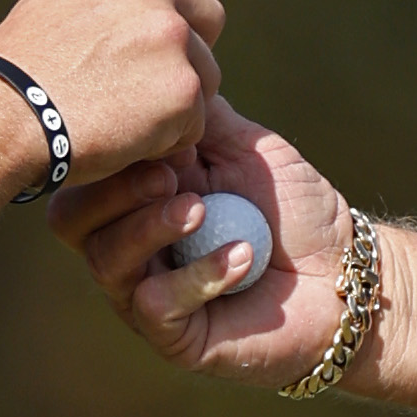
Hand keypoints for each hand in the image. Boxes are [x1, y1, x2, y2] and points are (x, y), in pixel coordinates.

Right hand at [0, 0, 225, 177]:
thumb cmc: (10, 77)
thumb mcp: (46, 7)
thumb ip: (94, 1)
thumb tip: (119, 22)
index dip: (157, 32)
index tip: (132, 62)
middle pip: (203, 26)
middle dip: (184, 62)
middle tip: (145, 98)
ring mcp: (170, 34)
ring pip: (204, 79)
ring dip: (174, 107)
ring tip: (121, 125)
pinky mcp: (184, 87)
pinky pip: (195, 126)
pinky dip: (165, 143)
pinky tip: (121, 143)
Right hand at [50, 90, 361, 387]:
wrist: (345, 270)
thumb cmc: (295, 209)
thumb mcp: (247, 148)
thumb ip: (200, 118)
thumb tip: (161, 79)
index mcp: (138, 200)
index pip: (84, 178)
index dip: (109, 156)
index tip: (161, 138)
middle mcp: (130, 249)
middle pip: (71, 223)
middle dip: (112, 193)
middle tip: (170, 176)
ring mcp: (147, 295)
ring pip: (107, 264)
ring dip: (150, 230)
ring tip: (202, 209)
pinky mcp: (176, 337)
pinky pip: (156, 306)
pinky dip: (198, 275)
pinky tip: (242, 256)